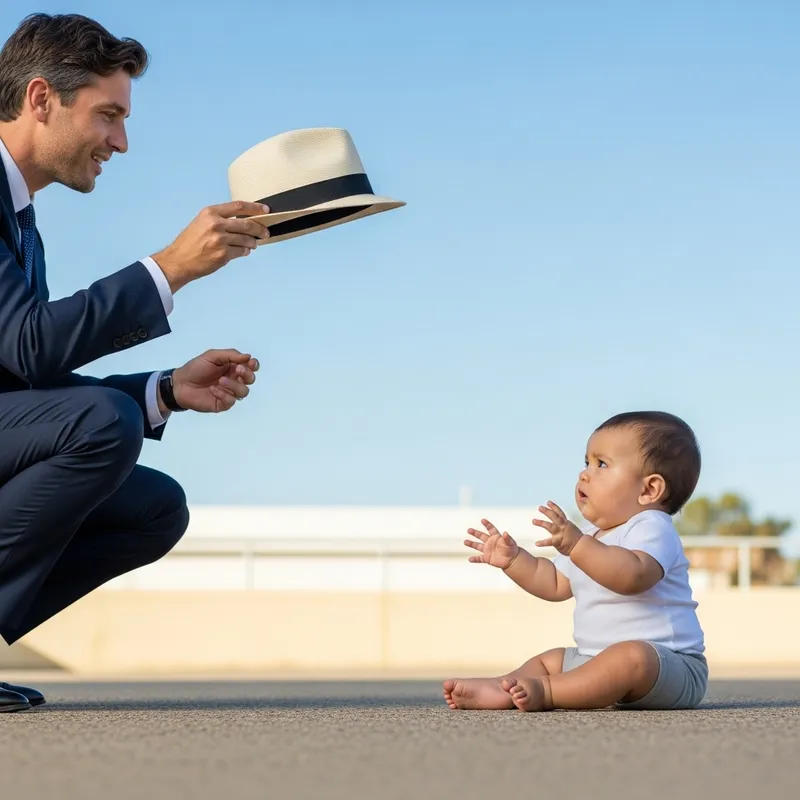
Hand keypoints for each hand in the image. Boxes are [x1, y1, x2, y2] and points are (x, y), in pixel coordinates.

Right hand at [151, 201, 270, 291]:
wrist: (178, 261)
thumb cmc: (190, 242)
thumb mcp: (202, 222)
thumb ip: (220, 219)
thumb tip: (244, 220)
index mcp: (210, 213)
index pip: (239, 206)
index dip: (255, 207)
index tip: (266, 210)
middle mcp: (216, 224)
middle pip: (247, 223)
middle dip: (260, 229)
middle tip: (265, 232)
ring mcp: (220, 240)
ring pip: (247, 239)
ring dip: (253, 242)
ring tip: (253, 244)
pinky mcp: (223, 254)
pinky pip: (241, 251)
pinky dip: (245, 251)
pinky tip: (243, 251)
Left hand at [168, 349, 259, 413]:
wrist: (180, 384)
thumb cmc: (195, 368)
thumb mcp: (212, 356)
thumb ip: (230, 355)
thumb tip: (248, 356)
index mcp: (233, 367)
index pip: (250, 367)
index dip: (254, 365)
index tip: (250, 363)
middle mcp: (234, 380)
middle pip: (250, 379)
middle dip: (247, 374)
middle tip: (238, 370)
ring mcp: (229, 393)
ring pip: (244, 392)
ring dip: (234, 385)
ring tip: (220, 381)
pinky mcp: (223, 404)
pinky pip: (231, 401)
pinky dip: (223, 394)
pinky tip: (213, 390)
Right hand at [464, 519, 519, 569]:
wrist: (512, 560)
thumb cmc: (512, 550)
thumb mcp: (511, 543)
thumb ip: (507, 538)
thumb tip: (505, 532)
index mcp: (496, 537)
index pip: (490, 529)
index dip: (487, 524)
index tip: (482, 520)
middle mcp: (490, 542)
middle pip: (481, 536)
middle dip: (475, 533)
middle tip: (469, 530)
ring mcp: (488, 550)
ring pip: (478, 546)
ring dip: (471, 544)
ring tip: (465, 541)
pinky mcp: (487, 558)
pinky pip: (479, 559)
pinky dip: (475, 559)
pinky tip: (470, 559)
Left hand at [533, 501, 583, 555]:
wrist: (582, 547)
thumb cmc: (577, 539)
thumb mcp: (571, 528)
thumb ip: (565, 524)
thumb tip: (561, 521)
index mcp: (566, 523)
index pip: (559, 513)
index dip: (554, 507)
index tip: (548, 502)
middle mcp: (563, 526)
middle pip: (554, 516)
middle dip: (547, 511)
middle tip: (539, 507)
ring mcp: (561, 533)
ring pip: (550, 526)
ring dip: (541, 522)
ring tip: (534, 520)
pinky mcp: (559, 541)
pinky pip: (550, 542)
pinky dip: (543, 543)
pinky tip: (537, 543)